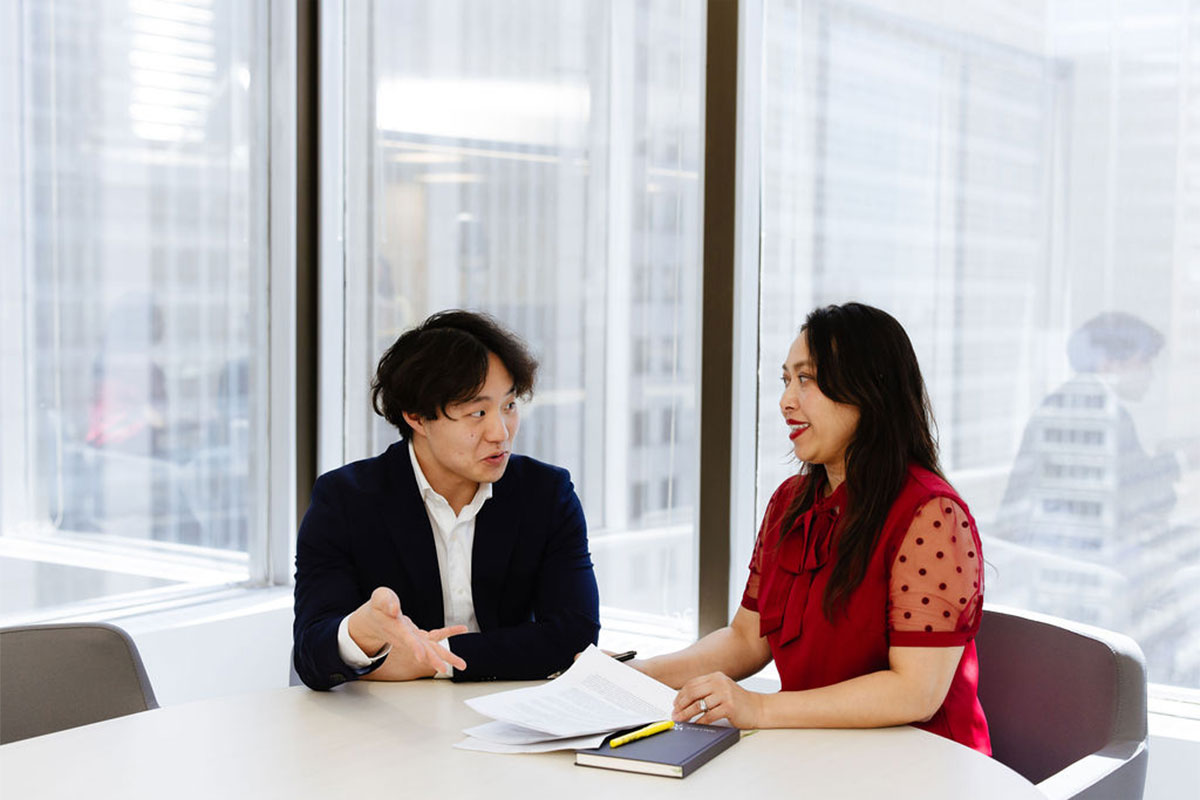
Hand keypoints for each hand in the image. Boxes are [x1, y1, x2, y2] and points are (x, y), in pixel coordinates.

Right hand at [347, 587, 466, 676]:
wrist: (375, 620)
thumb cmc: (378, 607)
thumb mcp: (379, 598)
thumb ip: (385, 601)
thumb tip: (394, 609)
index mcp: (397, 629)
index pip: (407, 640)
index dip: (414, 647)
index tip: (420, 656)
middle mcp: (408, 637)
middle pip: (423, 650)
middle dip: (433, 659)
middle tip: (444, 669)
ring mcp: (415, 638)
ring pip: (432, 648)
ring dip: (446, 656)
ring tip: (462, 665)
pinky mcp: (419, 635)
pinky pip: (437, 635)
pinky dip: (450, 632)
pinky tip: (462, 629)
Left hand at [672, 671, 763, 728]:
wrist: (758, 708)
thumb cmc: (738, 701)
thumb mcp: (722, 690)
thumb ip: (707, 691)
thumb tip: (684, 701)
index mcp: (716, 677)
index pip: (692, 684)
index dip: (680, 695)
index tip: (675, 704)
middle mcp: (719, 683)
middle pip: (692, 693)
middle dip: (681, 705)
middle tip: (675, 714)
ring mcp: (725, 694)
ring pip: (698, 705)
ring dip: (686, 714)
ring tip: (681, 720)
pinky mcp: (729, 707)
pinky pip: (708, 716)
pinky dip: (699, 721)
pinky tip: (694, 725)